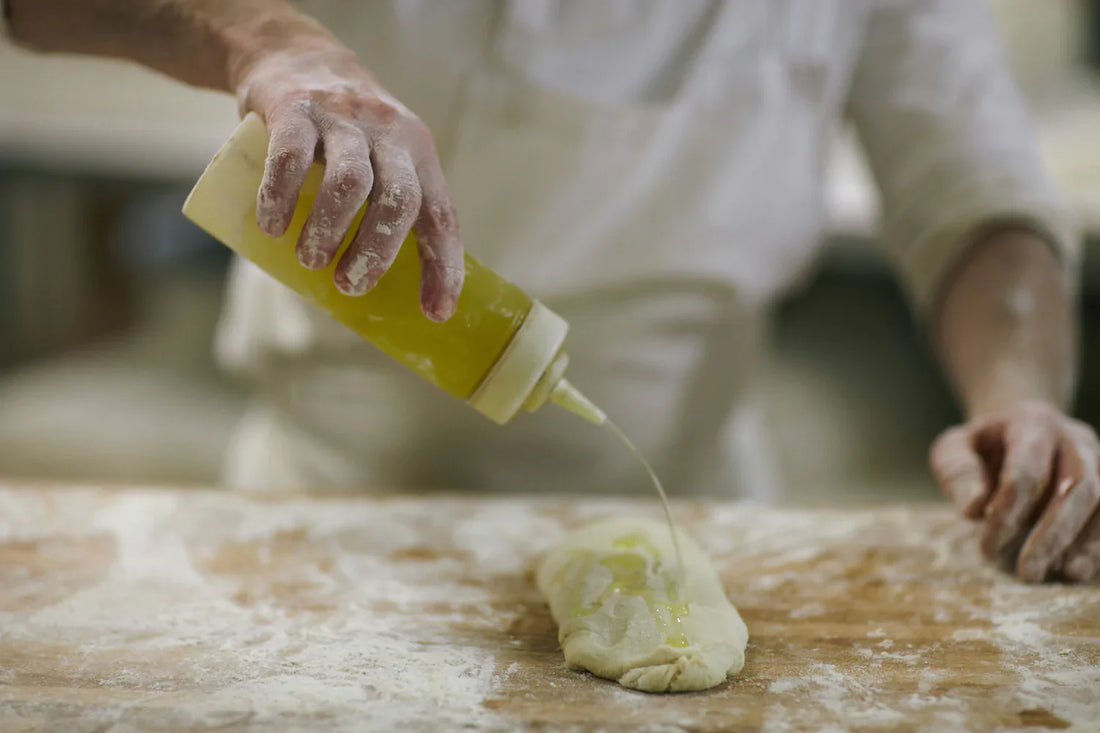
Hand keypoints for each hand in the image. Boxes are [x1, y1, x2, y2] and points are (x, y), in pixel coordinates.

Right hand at [236, 43, 463, 320]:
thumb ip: (383, 207)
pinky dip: (280, 197)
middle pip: (398, 200)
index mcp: (418, 155)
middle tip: (350, 286)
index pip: (441, 216)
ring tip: (311, 262)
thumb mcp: (381, 156)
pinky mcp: (296, 108)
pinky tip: (272, 228)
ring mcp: (344, 119)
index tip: (435, 312)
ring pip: (350, 181)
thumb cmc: (342, 133)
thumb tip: (372, 290)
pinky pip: (291, 156)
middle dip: (377, 251)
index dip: (443, 267)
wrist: (294, 55)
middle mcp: (390, 134)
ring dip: (330, 230)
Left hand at [930, 400, 1099, 582]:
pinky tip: (1077, 569)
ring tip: (1063, 574)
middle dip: (1053, 534)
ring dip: (1085, 542)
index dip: (1008, 513)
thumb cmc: (980, 445)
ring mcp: (1098, 458)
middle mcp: (1074, 439)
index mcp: (1031, 424)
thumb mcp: (954, 449)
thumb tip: (974, 509)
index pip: (1026, 471)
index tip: (986, 550)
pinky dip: (1097, 544)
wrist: (1016, 426)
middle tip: (1027, 573)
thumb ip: (959, 474)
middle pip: (1077, 485)